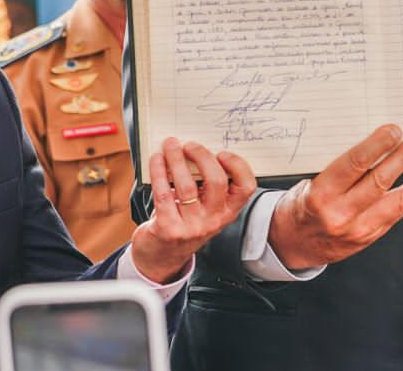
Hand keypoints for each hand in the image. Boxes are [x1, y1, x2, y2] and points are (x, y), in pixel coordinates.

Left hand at [128, 137, 255, 282]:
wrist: (162, 257)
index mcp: (227, 212)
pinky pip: (163, 193)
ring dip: (176, 159)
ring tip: (170, 145)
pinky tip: (156, 159)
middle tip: (190, 145)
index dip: (238, 166)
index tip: (223, 152)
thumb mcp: (206, 209)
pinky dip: (159, 171)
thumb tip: (199, 149)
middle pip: (216, 181)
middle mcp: (213, 220)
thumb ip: (208, 187)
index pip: (245, 188)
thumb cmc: (185, 223)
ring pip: (187, 185)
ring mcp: (191, 227)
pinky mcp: (168, 229)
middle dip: (202, 156)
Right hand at [267, 124, 402, 270]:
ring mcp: (357, 230)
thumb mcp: (309, 181)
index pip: (353, 165)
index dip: (377, 146)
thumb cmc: (301, 205)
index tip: (393, 131)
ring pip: (395, 202)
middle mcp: (340, 214)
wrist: (293, 243)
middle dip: (402, 158)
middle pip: (379, 182)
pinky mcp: (369, 238)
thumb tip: (373, 143)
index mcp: (320, 195)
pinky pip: (397, 214)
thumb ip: (338, 167)